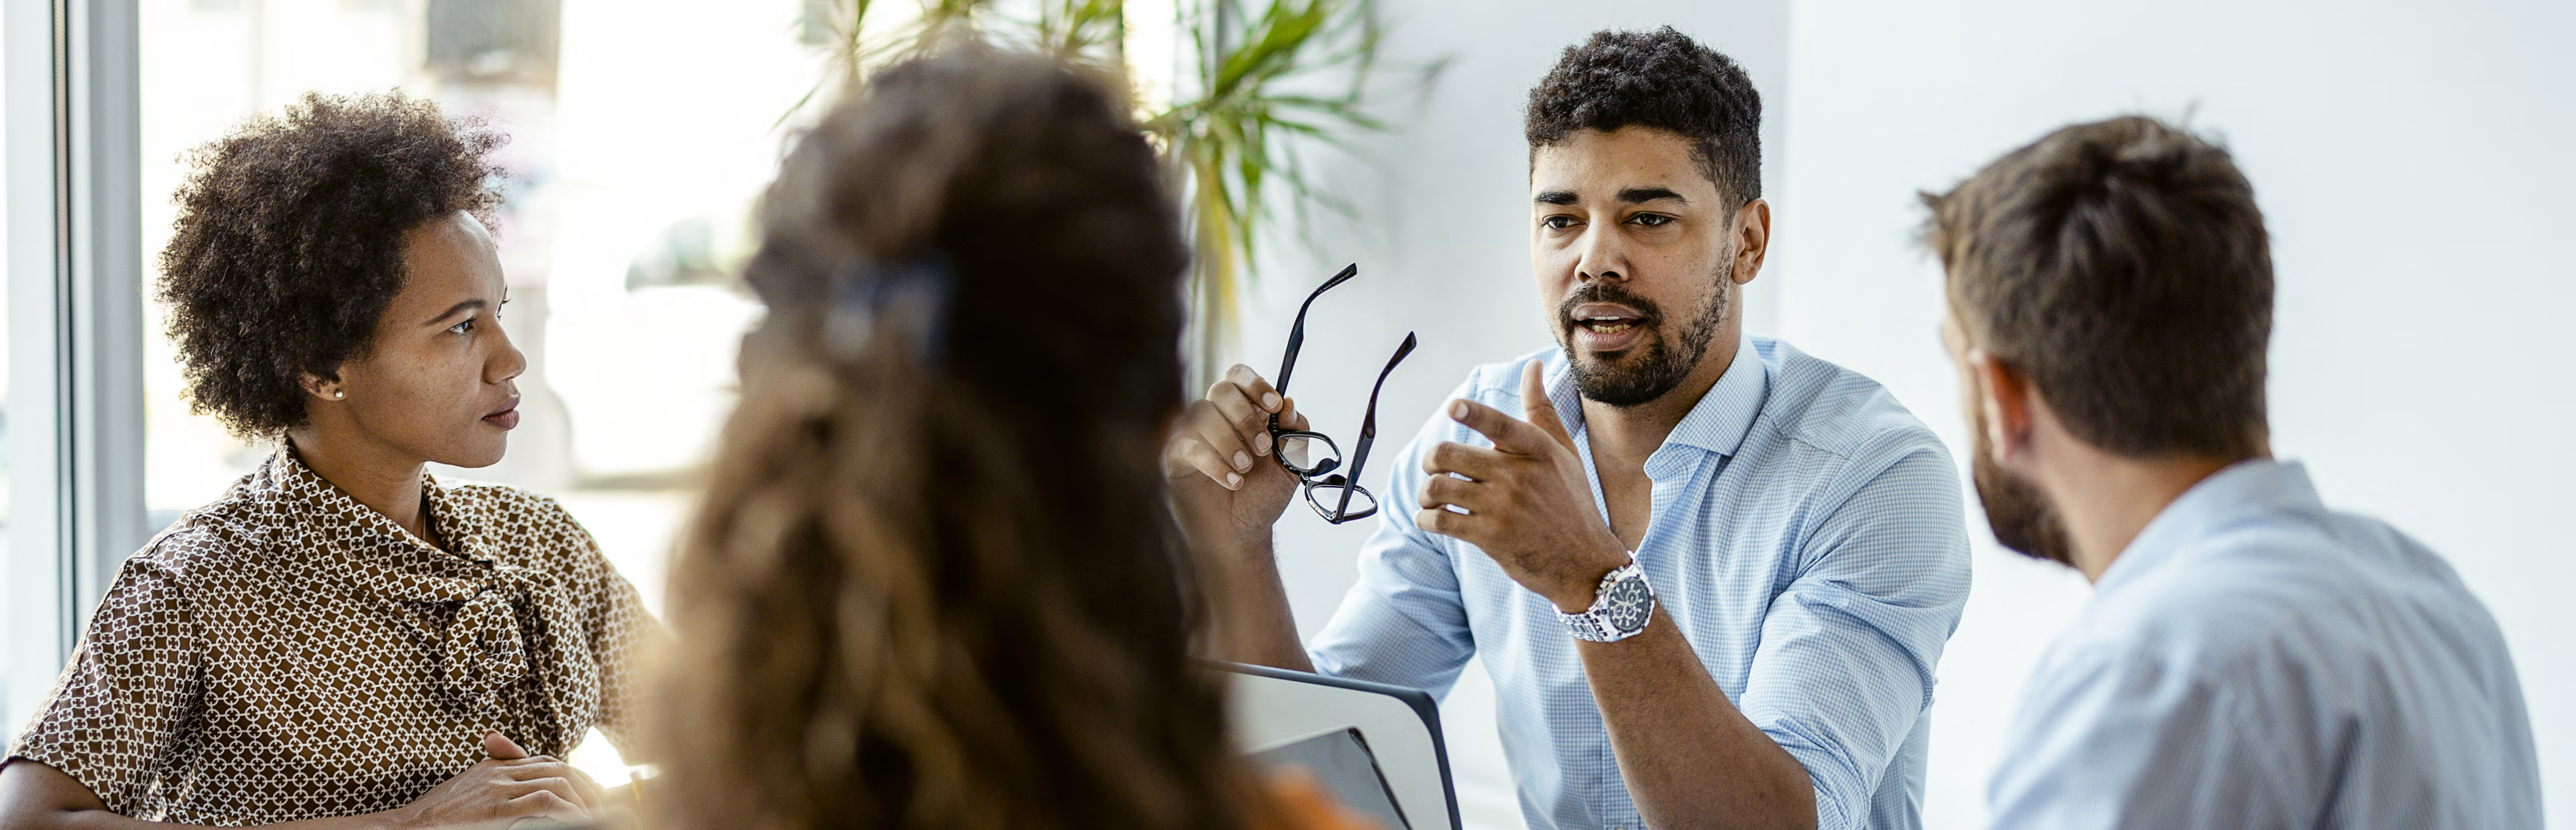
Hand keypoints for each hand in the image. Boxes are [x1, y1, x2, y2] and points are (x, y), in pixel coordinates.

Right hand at [387, 732, 606, 828]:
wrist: (405, 828)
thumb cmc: (434, 819)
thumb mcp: (467, 794)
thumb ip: (493, 787)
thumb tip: (528, 799)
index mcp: (494, 766)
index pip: (544, 761)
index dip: (571, 773)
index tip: (590, 789)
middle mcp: (499, 771)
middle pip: (557, 767)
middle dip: (585, 784)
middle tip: (603, 802)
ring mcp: (498, 787)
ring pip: (556, 781)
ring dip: (582, 798)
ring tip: (597, 815)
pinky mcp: (496, 807)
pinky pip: (545, 801)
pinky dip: (567, 809)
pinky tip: (579, 821)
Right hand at [1165, 364, 1310, 554]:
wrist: (1241, 532)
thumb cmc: (1261, 497)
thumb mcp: (1290, 465)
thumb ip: (1295, 435)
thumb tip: (1290, 407)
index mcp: (1242, 410)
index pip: (1240, 376)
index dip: (1256, 384)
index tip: (1274, 405)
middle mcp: (1215, 416)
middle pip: (1221, 390)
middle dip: (1246, 417)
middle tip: (1262, 448)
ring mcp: (1193, 434)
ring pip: (1202, 413)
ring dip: (1230, 441)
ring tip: (1245, 469)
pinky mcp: (1176, 456)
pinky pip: (1189, 445)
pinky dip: (1215, 462)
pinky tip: (1233, 482)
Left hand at [1416, 361, 1629, 610]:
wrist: (1585, 563)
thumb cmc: (1571, 501)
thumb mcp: (1563, 452)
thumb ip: (1541, 410)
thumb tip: (1533, 366)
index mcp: (1537, 449)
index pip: (1499, 424)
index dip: (1472, 414)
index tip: (1453, 408)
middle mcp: (1519, 475)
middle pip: (1448, 455)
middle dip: (1431, 461)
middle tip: (1434, 469)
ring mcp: (1504, 508)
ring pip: (1439, 488)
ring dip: (1426, 493)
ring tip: (1431, 497)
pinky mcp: (1491, 538)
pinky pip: (1441, 521)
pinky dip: (1426, 519)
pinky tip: (1431, 519)